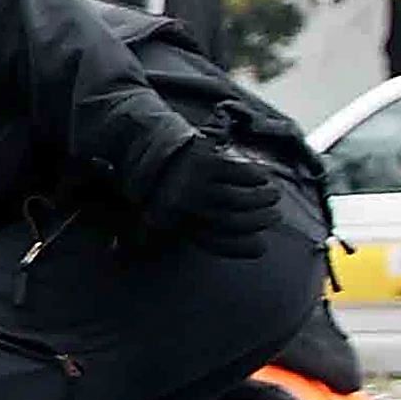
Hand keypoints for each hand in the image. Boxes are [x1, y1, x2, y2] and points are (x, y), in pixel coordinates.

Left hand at [110, 112, 286, 252]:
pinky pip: (240, 173)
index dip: (242, 248)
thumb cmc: (148, 184)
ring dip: (263, 199)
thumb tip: (125, 252)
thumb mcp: (144, 211)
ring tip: (273, 197)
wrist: (140, 146)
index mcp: (177, 222)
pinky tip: (263, 177)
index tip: (261, 248)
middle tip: (274, 216)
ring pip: (242, 198)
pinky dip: (255, 176)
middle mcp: (189, 206)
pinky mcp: (206, 162)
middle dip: (260, 220)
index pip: (216, 242)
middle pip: (235, 220)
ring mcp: (198, 183)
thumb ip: (148, 233)